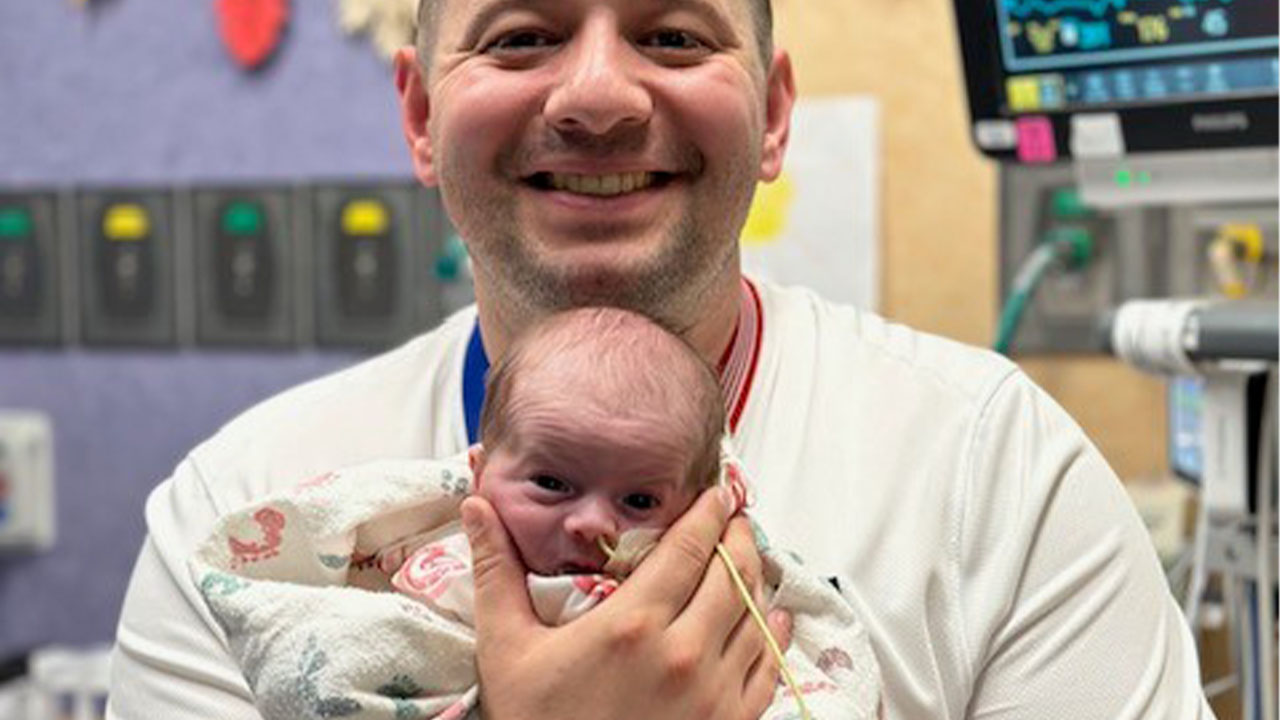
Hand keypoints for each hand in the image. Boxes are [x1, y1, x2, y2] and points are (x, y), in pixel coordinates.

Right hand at [462, 486, 792, 719]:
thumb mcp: (505, 648)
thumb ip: (496, 572)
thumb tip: (475, 508)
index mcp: (632, 625)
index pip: (689, 548)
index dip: (708, 512)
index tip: (717, 492)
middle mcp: (683, 654)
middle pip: (731, 573)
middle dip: (737, 537)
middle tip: (734, 517)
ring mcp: (713, 693)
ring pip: (755, 616)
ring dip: (756, 579)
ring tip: (749, 557)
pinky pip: (768, 668)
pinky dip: (774, 635)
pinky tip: (772, 617)